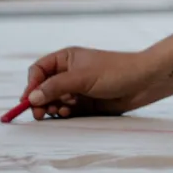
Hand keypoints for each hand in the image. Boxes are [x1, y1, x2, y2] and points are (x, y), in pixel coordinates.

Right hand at [21, 46, 163, 119]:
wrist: (143, 82)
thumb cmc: (115, 72)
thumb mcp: (83, 77)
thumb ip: (56, 86)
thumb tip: (32, 97)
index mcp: (66, 59)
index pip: (38, 71)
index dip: (31, 85)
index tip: (29, 100)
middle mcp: (68, 73)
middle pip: (42, 89)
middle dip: (39, 101)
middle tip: (41, 114)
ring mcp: (76, 89)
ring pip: (53, 101)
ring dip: (52, 108)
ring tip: (61, 111)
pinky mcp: (84, 103)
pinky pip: (66, 110)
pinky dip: (64, 113)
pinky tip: (70, 113)